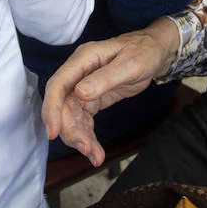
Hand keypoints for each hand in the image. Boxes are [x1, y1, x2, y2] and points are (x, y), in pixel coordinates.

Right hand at [41, 19, 178, 165]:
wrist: (154, 52)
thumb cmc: (143, 52)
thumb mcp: (130, 65)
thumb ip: (105, 78)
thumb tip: (80, 93)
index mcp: (83, 59)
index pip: (58, 85)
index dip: (52, 109)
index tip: (53, 132)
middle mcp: (78, 73)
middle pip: (63, 105)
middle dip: (70, 130)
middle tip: (86, 149)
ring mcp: (83, 86)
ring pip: (71, 116)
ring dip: (80, 137)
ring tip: (95, 155)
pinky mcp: (91, 98)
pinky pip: (83, 120)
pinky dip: (87, 136)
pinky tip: (95, 150)